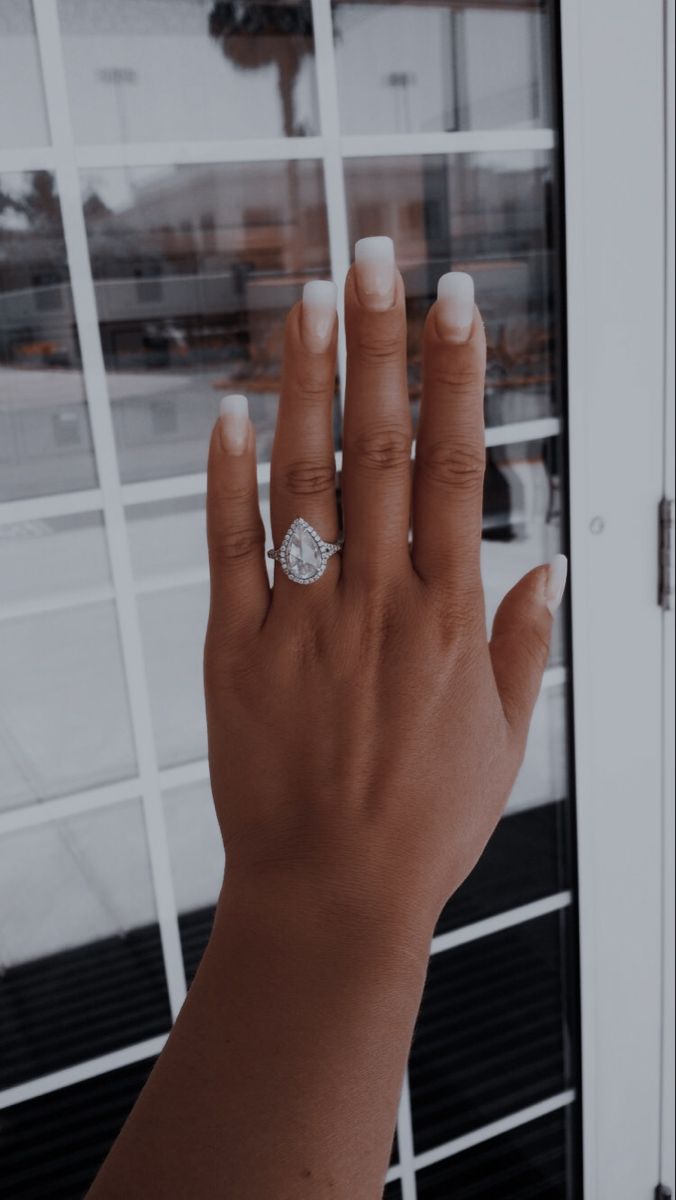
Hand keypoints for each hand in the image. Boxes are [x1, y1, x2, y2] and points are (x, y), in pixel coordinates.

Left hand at [204, 238, 566, 937]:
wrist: (331, 896)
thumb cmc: (426, 824)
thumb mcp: (503, 740)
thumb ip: (525, 646)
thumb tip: (546, 564)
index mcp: (449, 618)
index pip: (455, 469)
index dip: (456, 377)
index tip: (456, 302)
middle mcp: (378, 604)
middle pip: (379, 450)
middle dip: (380, 344)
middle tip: (374, 255)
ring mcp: (301, 622)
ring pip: (304, 482)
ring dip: (306, 386)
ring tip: (310, 303)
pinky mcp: (235, 651)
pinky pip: (229, 550)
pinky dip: (228, 479)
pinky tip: (232, 412)